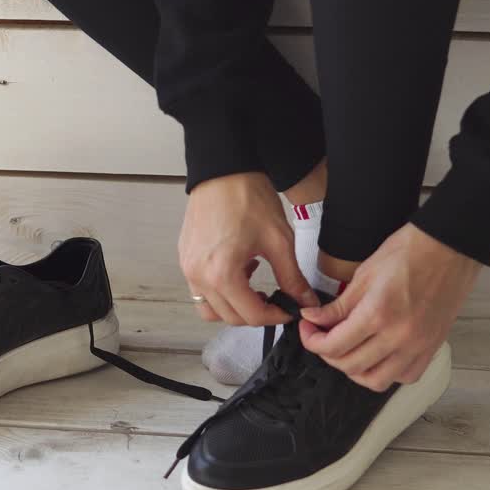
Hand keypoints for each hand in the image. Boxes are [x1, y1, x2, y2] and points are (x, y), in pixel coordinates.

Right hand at [178, 172, 317, 325]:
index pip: (250, 316)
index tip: (289, 309)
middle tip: (275, 299)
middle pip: (229, 318)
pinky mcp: (185, 259)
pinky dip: (220, 291)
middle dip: (255, 313)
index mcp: (222, 274)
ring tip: (252, 285)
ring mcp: (188, 268)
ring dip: (233, 307)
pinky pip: (201, 290)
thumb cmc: (247, 198)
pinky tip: (238, 269)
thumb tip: (304, 301)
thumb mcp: (278, 241)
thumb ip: (292, 277)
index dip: (275, 316)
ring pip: (210, 310)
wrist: (223, 171)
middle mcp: (199, 276)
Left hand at [299, 223, 480, 390]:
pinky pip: (405, 376)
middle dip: (328, 354)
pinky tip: (377, 357)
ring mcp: (418, 345)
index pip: (333, 346)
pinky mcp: (432, 347)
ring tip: (347, 350)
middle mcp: (399, 336)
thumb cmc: (409, 252)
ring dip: (355, 370)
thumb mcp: (364, 275)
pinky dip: (386, 373)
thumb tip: (314, 319)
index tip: (308, 330)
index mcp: (378, 314)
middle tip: (322, 336)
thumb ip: (337, 306)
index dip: (311, 341)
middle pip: (350, 366)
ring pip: (376, 380)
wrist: (449, 248)